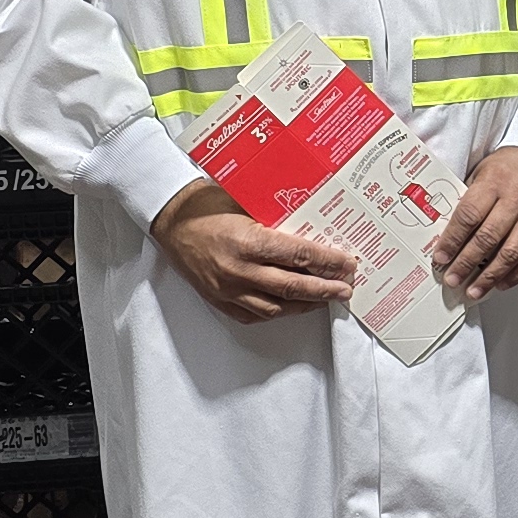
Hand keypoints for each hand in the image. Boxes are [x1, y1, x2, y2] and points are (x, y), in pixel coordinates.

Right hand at [152, 179, 355, 323]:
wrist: (170, 220)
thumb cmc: (206, 205)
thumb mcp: (246, 202)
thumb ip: (277, 219)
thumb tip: (314, 230)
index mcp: (248, 241)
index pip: (299, 256)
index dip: (328, 262)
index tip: (346, 264)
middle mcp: (239, 270)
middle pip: (293, 287)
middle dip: (325, 290)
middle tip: (345, 289)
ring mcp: (228, 289)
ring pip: (276, 307)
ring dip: (304, 305)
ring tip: (324, 299)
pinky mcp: (219, 300)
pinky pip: (254, 315)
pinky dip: (277, 312)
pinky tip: (292, 306)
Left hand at [433, 147, 517, 303]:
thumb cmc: (508, 167)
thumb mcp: (482, 173)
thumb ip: (468, 201)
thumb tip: (447, 238)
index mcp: (496, 180)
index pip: (469, 216)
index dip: (452, 241)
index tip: (441, 258)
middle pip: (488, 238)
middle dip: (466, 263)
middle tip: (452, 279)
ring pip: (512, 252)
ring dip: (490, 276)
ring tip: (474, 290)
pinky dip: (517, 275)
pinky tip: (502, 283)